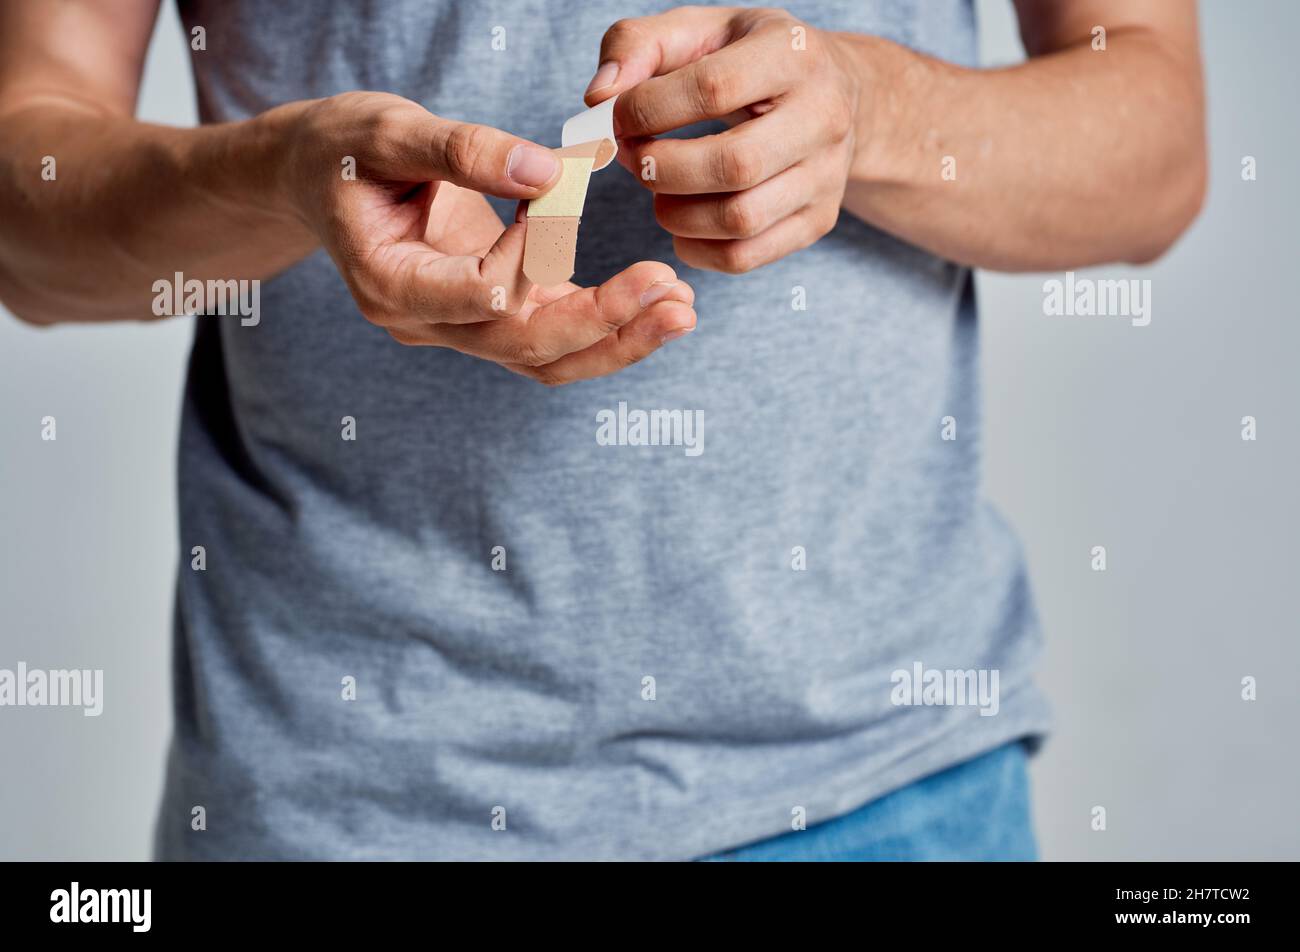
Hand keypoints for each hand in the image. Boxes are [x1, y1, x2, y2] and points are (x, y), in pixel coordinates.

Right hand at [277, 92, 695, 384]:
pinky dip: (606, 325)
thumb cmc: (344, 150)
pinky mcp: (488, 319)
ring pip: (548, 359)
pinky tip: (657, 302)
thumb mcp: (389, 132)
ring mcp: (458, 329)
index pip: (480, 293)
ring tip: (682, 308)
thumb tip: (547, 170)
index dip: (531, 253)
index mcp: (390, 284)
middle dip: (603, 321)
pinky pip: (553, 340)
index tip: (561, 189)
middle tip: (672, 294)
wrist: (320, 179)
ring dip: (619, 339)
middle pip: (525, 346)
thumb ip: (463, 149)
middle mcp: (425, 324)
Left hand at [585, 7, 860, 273]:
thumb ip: (639, 46)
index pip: (713, 89)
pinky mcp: (818, 220)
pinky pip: (746, 257)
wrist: (837, 95)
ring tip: (657, 191)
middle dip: (662, 168)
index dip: (650, 109)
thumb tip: (598, 100)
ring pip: (740, 219)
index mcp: (792, 54)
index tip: (617, 119)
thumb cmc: (750, 60)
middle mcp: (823, 116)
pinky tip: (681, 224)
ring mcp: (826, 176)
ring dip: (676, 214)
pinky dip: (697, 249)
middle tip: (634, 158)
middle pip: (734, 164)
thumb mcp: (700, 30)